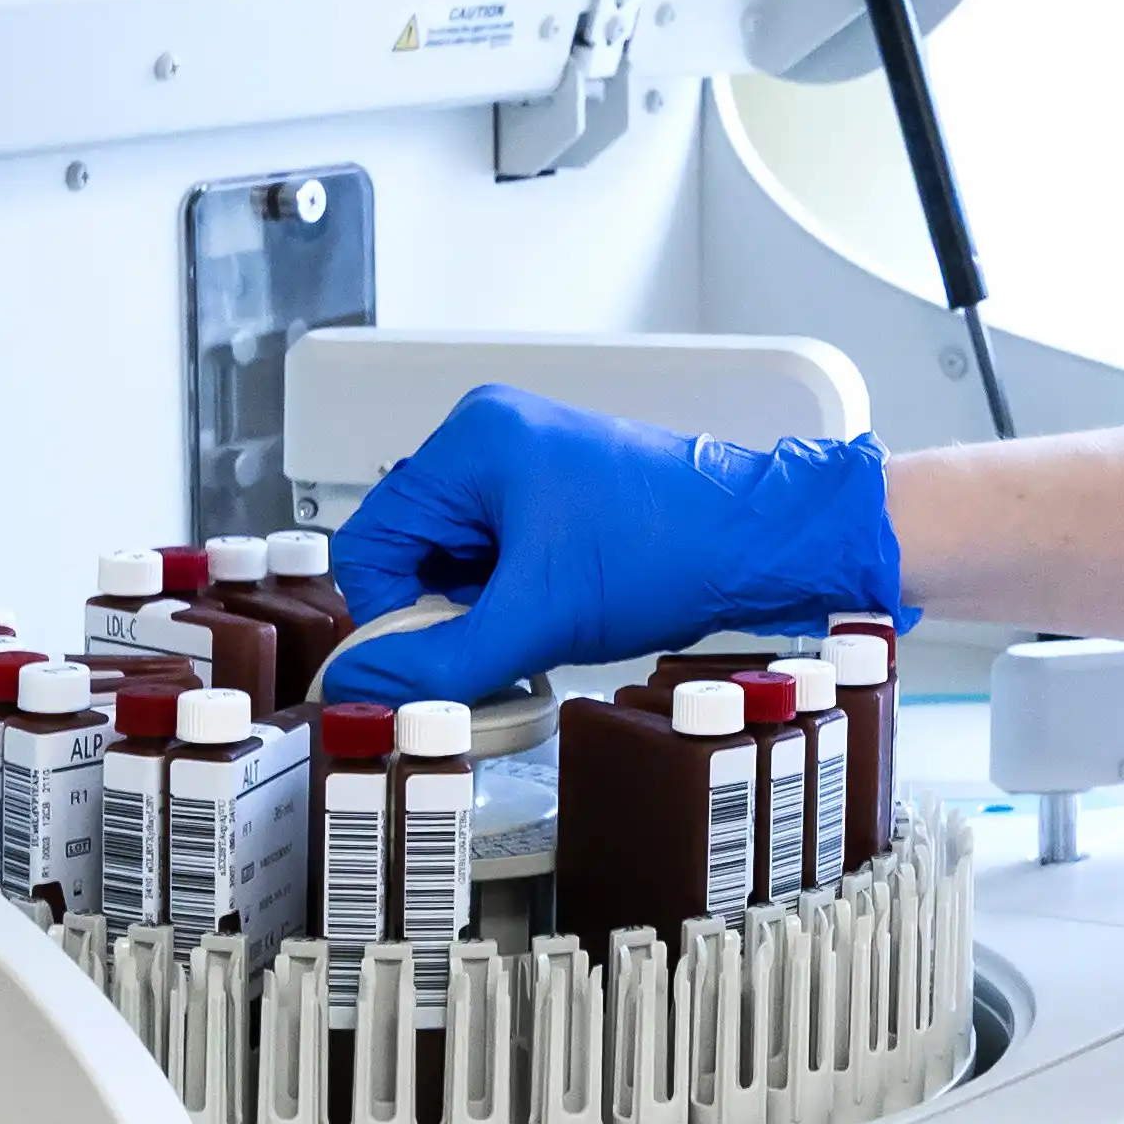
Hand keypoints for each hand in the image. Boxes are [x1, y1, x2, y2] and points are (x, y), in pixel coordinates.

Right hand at [318, 389, 901, 702]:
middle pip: (409, 550)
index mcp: (472, 442)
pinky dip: (507, 599)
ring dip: (475, 610)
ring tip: (530, 634)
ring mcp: (523, 464)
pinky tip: (546, 620)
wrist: (760, 542)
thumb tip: (363, 684)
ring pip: (453, 560)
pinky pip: (495, 556)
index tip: (416, 665)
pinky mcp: (553, 495)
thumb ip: (439, 662)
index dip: (386, 614)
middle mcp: (490, 439)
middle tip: (483, 655)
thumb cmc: (669, 550)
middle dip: (438, 611)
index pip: (370, 540)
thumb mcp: (538, 619)